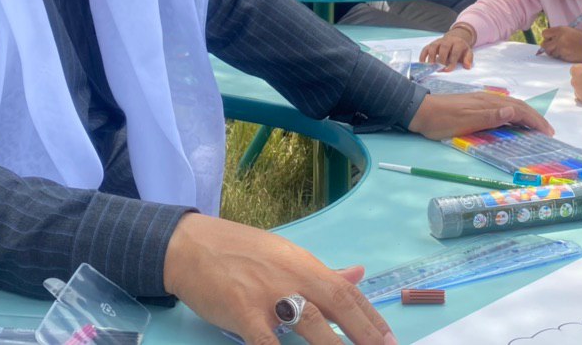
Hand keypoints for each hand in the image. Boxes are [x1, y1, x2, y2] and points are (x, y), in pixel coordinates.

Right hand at [164, 214, 395, 343]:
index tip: (391, 341)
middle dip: (365, 333)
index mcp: (304, 265)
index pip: (348, 292)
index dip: (372, 318)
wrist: (190, 245)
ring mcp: (268, 295)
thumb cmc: (237, 252)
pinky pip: (266, 342)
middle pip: (338, 305)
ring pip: (311, 323)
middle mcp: (292, 277)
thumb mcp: (283, 255)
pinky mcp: (242, 312)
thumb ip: (322, 270)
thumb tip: (359, 272)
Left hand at [408, 90, 553, 139]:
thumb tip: (514, 110)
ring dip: (525, 115)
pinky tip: (512, 119)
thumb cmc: (441, 120)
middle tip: (548, 130)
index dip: (534, 120)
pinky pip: (501, 108)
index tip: (547, 131)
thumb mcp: (465, 121)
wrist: (420, 111)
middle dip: (534, 117)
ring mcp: (480, 101)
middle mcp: (486, 99)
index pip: (518, 109)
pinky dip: (513, 114)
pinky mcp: (474, 105)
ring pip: (510, 105)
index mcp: (487, 103)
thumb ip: (489, 116)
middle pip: (517, 105)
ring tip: (535, 126)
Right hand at [419, 24, 475, 70]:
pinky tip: (422, 64)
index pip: (455, 51)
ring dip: (431, 57)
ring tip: (430, 67)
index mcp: (458, 43)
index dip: (452, 61)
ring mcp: (438, 42)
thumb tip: (467, 66)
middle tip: (439, 69)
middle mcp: (447, 41)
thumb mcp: (468, 52)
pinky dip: (423, 56)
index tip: (448, 70)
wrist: (455, 38)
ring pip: (433, 46)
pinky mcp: (432, 44)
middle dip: (441, 59)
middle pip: (444, 47)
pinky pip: (425, 48)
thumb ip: (468, 59)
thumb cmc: (460, 49)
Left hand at [539, 26, 581, 61]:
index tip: (550, 40)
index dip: (547, 37)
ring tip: (561, 51)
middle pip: (544, 44)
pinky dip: (559, 57)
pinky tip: (566, 54)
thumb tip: (550, 39)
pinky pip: (556, 57)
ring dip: (553, 52)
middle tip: (553, 47)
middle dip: (548, 46)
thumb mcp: (571, 31)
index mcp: (560, 30)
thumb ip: (559, 34)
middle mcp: (559, 38)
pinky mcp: (564, 56)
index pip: (545, 33)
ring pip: (550, 52)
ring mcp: (560, 48)